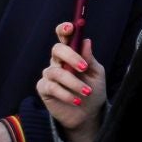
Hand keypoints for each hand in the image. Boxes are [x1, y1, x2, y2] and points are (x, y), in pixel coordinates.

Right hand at [38, 23, 107, 141]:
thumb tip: (86, 41)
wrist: (88, 113)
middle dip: (70, 56)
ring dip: (73, 82)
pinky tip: (76, 100)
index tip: (71, 27)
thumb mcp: (96, 73)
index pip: (64, 36)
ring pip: (56, 72)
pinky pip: (51, 87)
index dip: (65, 29)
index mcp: (72, 52)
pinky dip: (65, 94)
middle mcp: (58, 60)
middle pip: (57, 49)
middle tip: (83, 67)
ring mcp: (50, 74)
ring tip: (86, 91)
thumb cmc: (93, 89)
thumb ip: (90, 59)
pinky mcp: (44, 89)